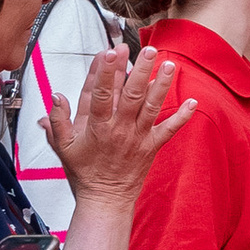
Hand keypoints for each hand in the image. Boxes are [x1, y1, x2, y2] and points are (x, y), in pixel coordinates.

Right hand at [56, 46, 192, 205]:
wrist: (105, 199)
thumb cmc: (84, 171)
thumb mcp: (62, 147)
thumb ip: (57, 120)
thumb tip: (56, 96)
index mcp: (97, 127)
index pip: (100, 94)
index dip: (104, 72)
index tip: (109, 51)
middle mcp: (119, 129)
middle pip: (130, 95)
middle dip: (139, 71)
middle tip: (146, 50)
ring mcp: (138, 137)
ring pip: (151, 107)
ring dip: (161, 85)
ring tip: (170, 64)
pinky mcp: (152, 146)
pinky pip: (169, 129)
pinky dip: (182, 116)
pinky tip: (193, 101)